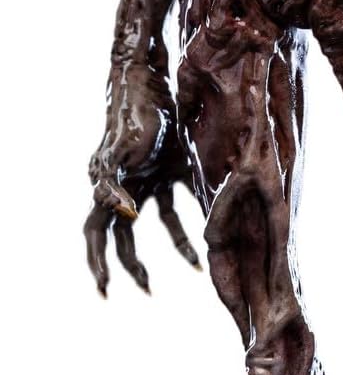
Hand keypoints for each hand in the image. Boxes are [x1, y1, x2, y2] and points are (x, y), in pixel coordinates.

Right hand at [84, 80, 200, 297]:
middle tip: (148, 290)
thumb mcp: (117, 152)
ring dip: (177, 245)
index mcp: (108, 189)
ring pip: (162, 223)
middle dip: (135, 266)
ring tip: (195, 266)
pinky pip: (184, 201)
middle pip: (125, 239)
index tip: (106, 291)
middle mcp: (127, 189)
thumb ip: (110, 184)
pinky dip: (196, 216)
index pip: (96, 235)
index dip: (98, 263)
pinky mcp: (172, 169)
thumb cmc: (130, 117)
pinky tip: (213, 232)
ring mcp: (150, 181)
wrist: (151, 84)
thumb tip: (123, 215)